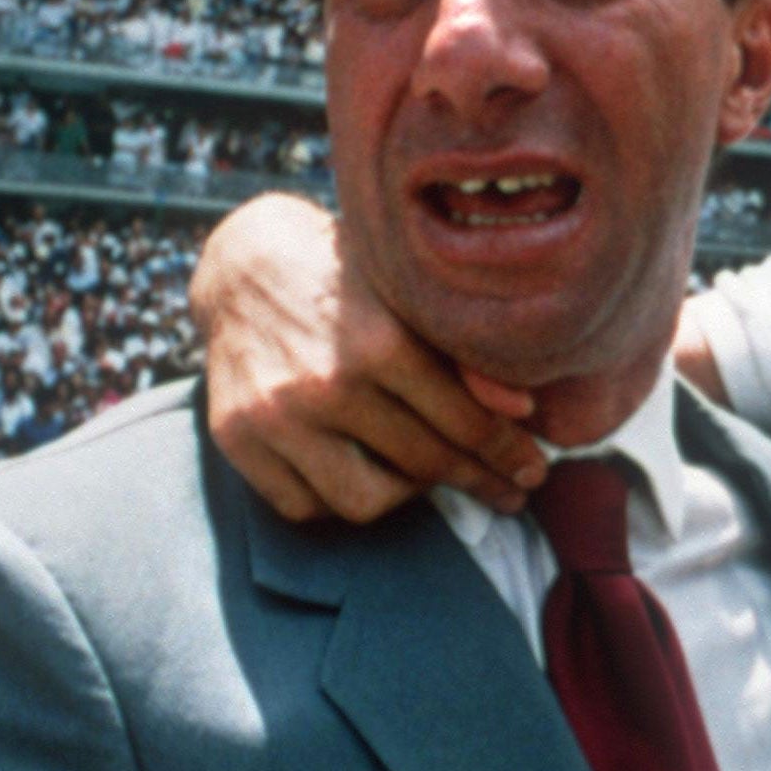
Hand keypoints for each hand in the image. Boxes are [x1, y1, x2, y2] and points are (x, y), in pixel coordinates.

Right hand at [192, 194, 546, 521]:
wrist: (246, 264)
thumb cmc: (348, 281)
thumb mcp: (411, 296)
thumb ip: (466, 355)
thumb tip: (526, 413)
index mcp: (380, 343)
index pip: (466, 425)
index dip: (510, 456)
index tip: (534, 472)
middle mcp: (325, 385)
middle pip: (425, 466)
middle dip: (479, 482)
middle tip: (508, 491)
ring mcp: (275, 417)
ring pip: (364, 503)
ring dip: (407, 496)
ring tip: (429, 478)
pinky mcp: (236, 439)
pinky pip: (304, 506)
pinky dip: (340, 500)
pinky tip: (366, 475)